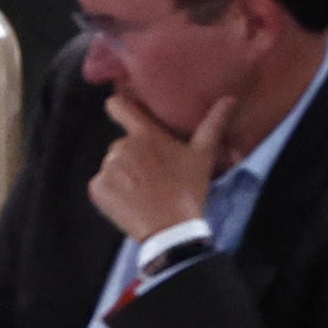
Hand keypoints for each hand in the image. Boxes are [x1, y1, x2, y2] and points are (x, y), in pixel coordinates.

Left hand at [90, 78, 245, 247]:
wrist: (172, 229)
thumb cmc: (188, 190)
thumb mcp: (203, 156)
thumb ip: (212, 124)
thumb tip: (230, 98)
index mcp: (145, 135)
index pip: (118, 106)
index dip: (119, 106)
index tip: (123, 111)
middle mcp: (121, 146)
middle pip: (121, 144)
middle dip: (134, 156)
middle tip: (153, 175)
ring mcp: (107, 168)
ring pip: (113, 165)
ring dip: (124, 175)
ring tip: (145, 191)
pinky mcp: (97, 188)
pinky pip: (101, 185)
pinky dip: (112, 192)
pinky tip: (131, 201)